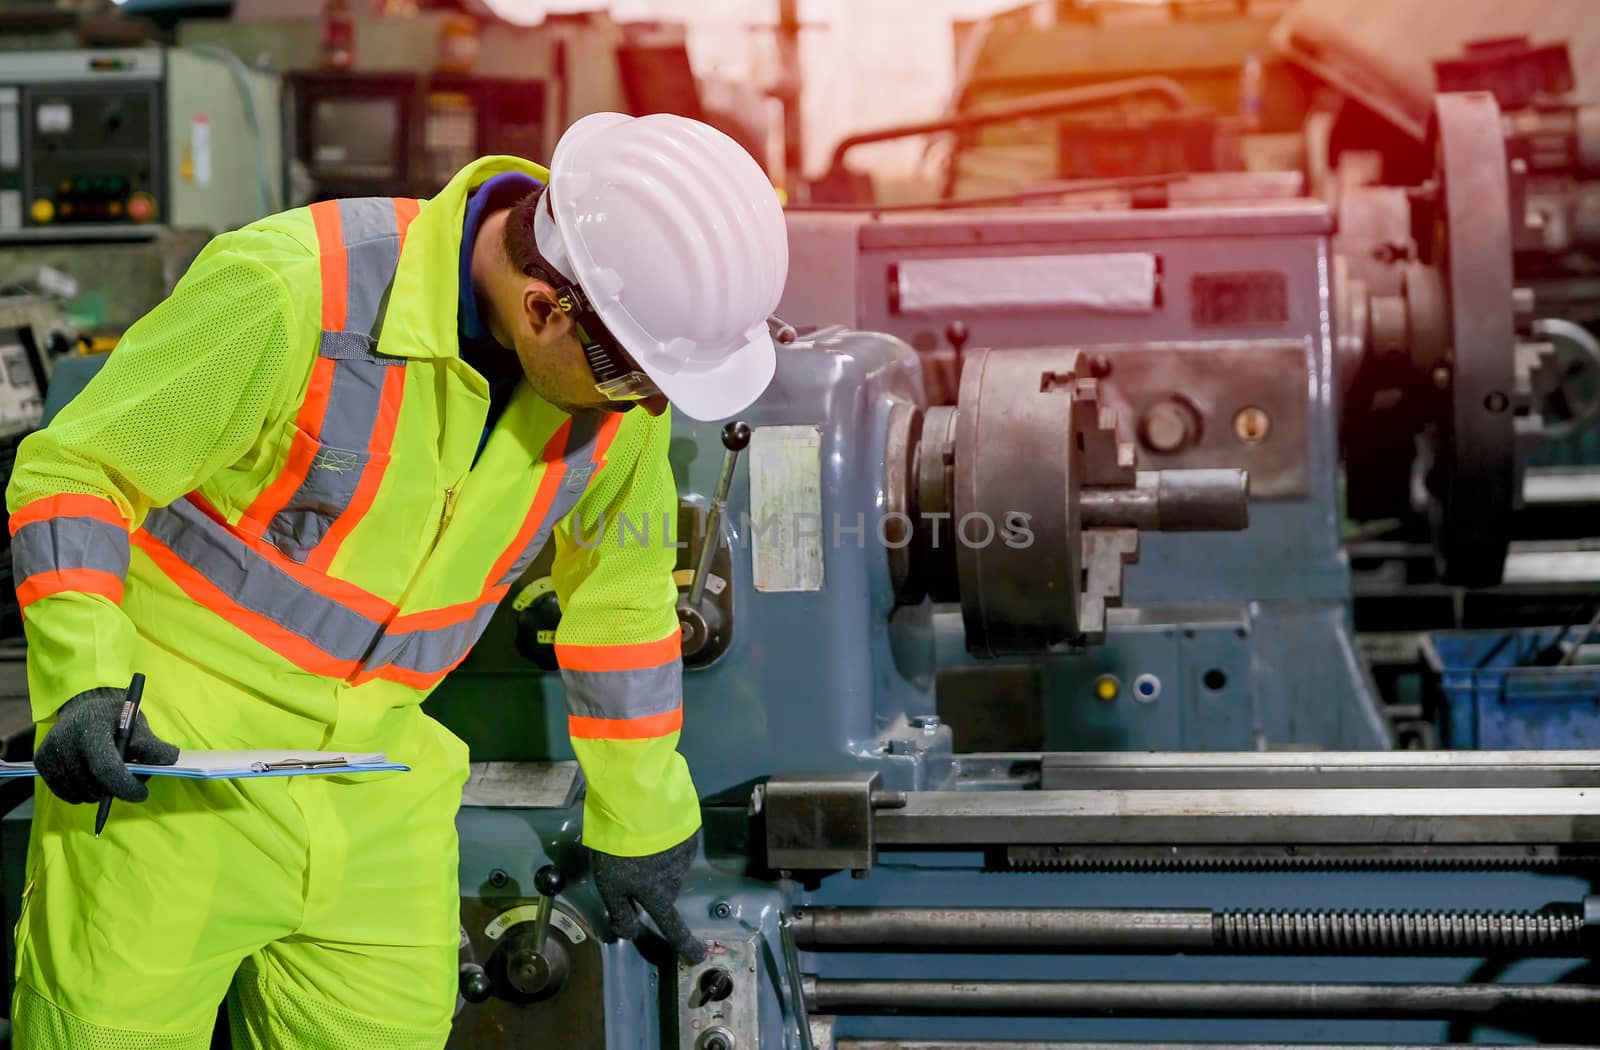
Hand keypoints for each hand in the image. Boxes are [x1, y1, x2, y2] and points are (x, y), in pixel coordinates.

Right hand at [33, 687, 178, 804]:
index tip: (142, 795)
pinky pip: (65, 793)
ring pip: (79, 793)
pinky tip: (94, 782)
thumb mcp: (137, 723)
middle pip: (92, 784)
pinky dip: (82, 794)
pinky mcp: (42, 762)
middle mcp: (65, 739)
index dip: (125, 786)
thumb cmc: (115, 717)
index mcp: (91, 727)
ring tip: (111, 781)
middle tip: (129, 787)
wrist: (85, 707)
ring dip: (99, 795)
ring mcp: (50, 752)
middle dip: (116, 791)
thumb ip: (152, 744)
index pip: (106, 767)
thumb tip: (170, 759)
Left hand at [591, 831, 704, 962]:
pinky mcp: (688, 837)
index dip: (685, 944)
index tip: (699, 956)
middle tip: (631, 867)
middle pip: (665, 892)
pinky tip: (651, 831)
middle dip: (652, 886)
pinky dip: (665, 845)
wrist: (641, 808)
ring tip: (638, 843)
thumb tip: (629, 933)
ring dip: (657, 863)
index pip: (673, 928)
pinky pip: (676, 848)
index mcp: (657, 897)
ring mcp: (685, 858)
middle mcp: (676, 882)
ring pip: (670, 869)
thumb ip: (620, 912)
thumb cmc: (621, 852)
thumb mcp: (610, 886)